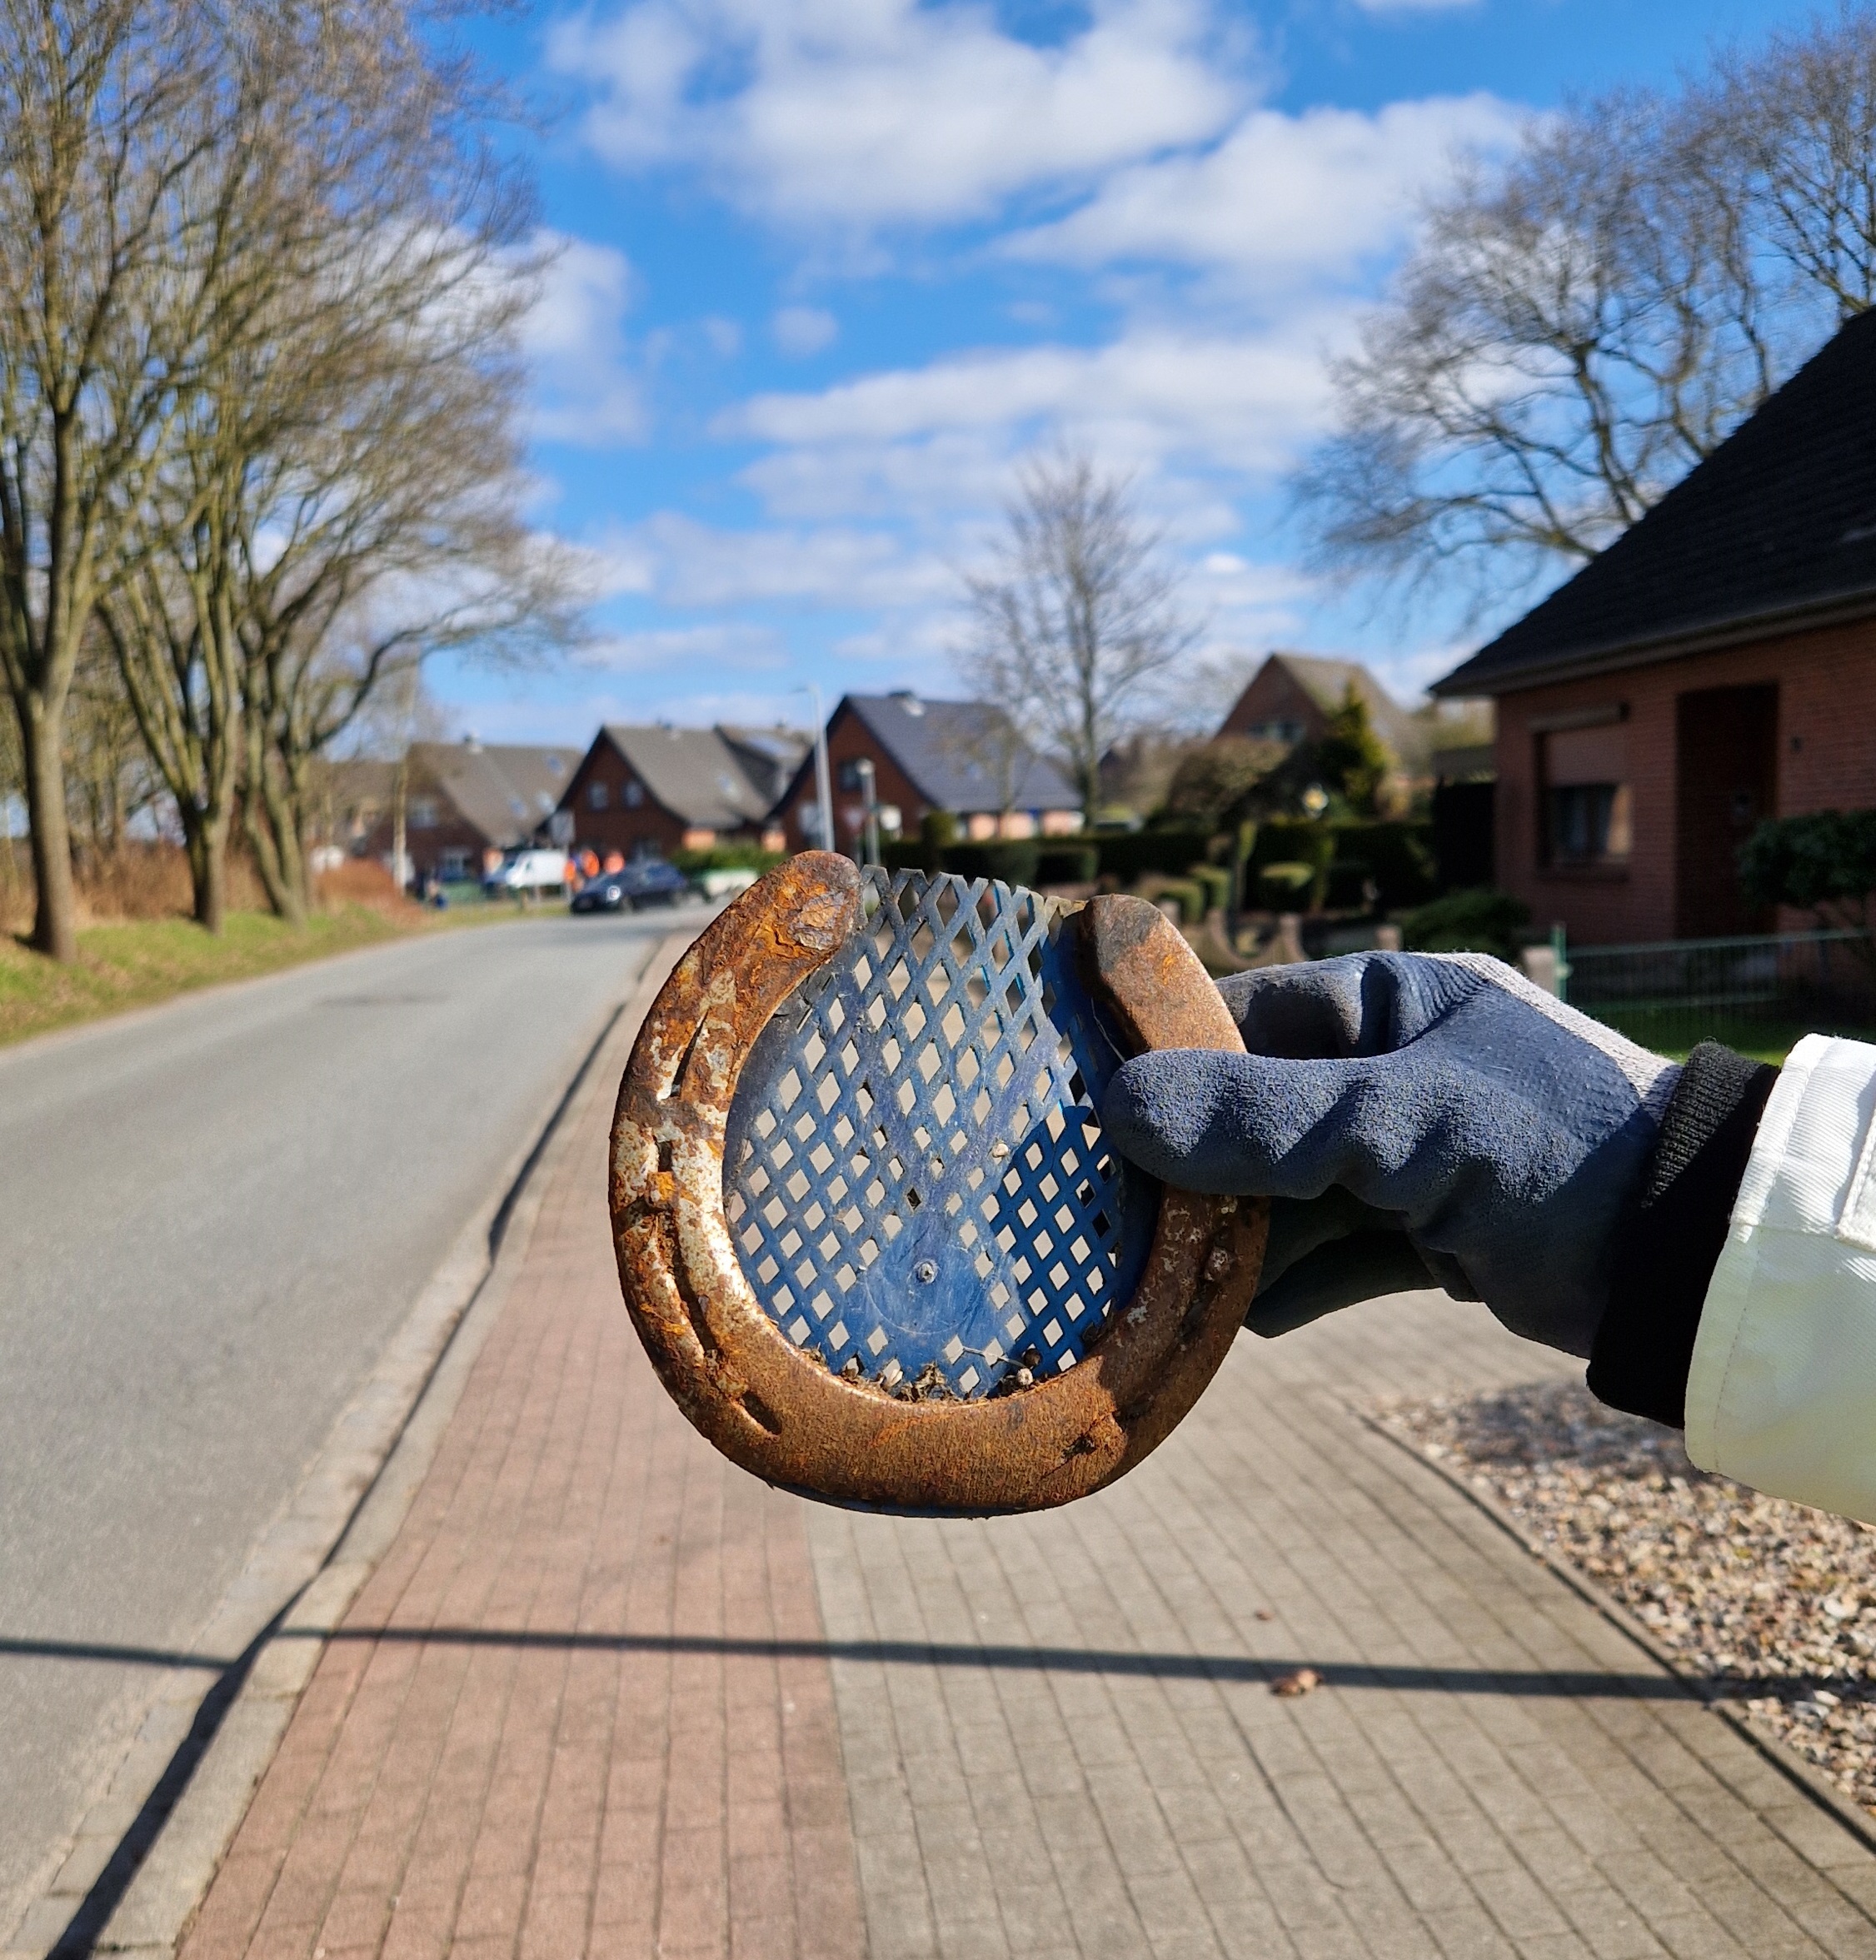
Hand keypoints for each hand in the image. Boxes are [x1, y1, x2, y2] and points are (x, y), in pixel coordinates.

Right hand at [1100, 951, 1680, 1357]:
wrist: (1687, 1259)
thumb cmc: (1553, 1147)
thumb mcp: (1398, 1120)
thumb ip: (1260, 1118)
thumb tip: (1117, 1108)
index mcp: (1382, 1002)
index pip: (1236, 1020)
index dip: (1160, 1067)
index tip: (1083, 1117)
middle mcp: (1384, 1069)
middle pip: (1246, 1118)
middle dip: (1192, 1176)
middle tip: (1118, 1224)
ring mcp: (1404, 1155)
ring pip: (1281, 1196)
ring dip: (1235, 1245)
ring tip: (1170, 1289)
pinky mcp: (1425, 1233)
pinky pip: (1329, 1255)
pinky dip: (1292, 1286)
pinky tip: (1248, 1318)